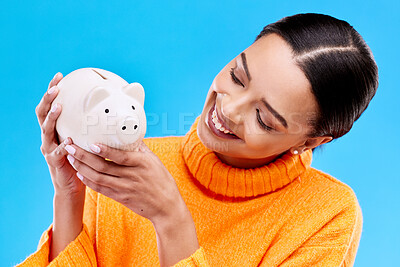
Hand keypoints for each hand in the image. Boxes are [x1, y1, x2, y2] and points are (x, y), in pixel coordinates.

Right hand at [35, 72, 84, 196]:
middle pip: (42, 113)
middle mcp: (49, 135)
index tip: (59, 75)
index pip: (52, 104)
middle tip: (56, 88)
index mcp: (57, 128)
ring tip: (59, 107)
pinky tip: (69, 141)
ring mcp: (49, 148)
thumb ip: (93, 125)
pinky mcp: (54, 161)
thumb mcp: (87, 138)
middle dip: (48, 99)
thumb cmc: (83, 158)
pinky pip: (57, 152)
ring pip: (45, 130)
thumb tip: (116, 109)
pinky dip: (63, 146)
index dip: (53, 89)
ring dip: (52, 117)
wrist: (75, 183)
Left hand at [65, 140, 199, 265]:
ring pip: (98, 178)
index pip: (120, 156)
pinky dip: (88, 181)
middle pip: (103, 167)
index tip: (91, 143)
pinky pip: (100, 189)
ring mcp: (125, 188)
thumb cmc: (162, 180)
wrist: (166, 206)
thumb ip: (140, 148)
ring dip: (81, 168)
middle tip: (70, 147)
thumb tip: (127, 134)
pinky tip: (80, 173)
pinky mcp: (120, 197)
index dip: (104, 151)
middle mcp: (132, 176)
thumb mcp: (154, 161)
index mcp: (142, 163)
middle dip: (83, 157)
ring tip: (71, 158)